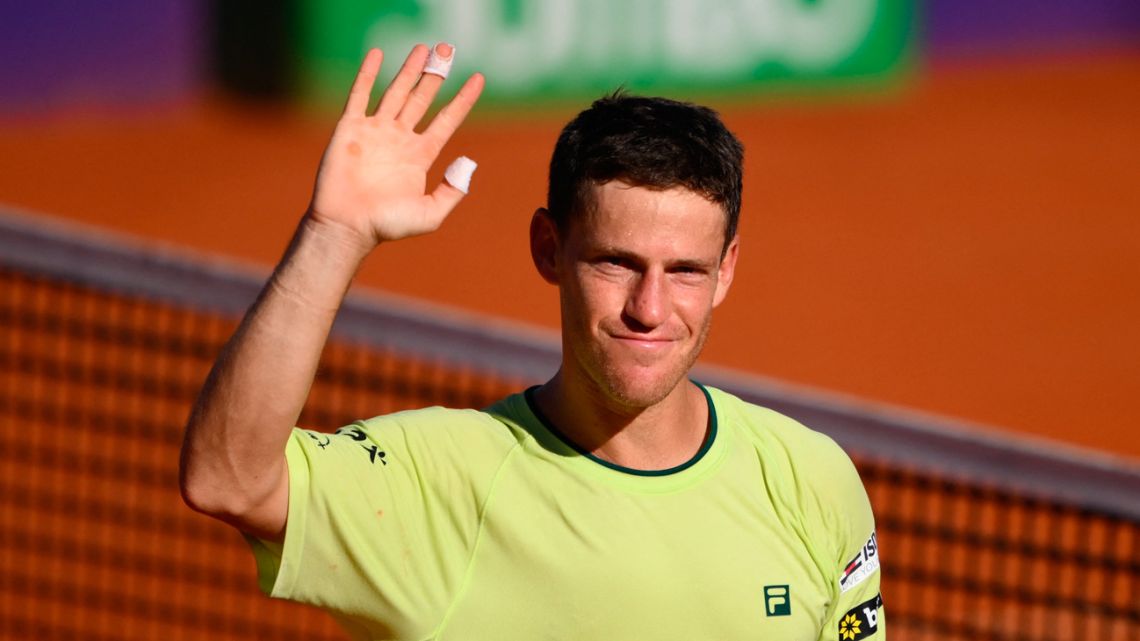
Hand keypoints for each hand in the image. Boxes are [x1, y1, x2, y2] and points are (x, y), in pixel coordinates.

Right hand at [307, 43, 484, 250]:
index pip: (447, 120)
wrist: (347, 226)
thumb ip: (452, 191)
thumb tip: (468, 161)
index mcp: (420, 155)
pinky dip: (368, 73)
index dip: (463, 100)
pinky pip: (360, 94)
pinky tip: (377, 54)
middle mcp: (399, 139)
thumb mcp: (430, 214)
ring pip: (396, 91)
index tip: (479, 79)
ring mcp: (375, 131)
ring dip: (409, 69)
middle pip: (422, 98)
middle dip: (435, 74)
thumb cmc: (387, 225)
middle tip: (447, 49)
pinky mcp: (351, 128)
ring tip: (423, 48)